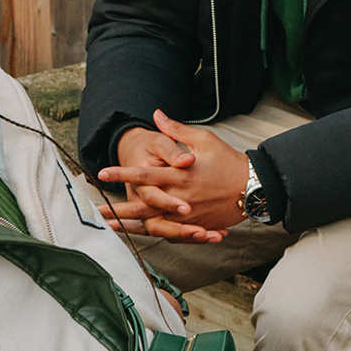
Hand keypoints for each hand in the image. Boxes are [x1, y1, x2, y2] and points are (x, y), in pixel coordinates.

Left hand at [98, 110, 248, 234]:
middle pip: (143, 206)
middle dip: (118, 210)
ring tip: (111, 228)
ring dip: (130, 227)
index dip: (122, 173)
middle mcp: (180, 198)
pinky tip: (140, 235)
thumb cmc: (229, 161)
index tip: (102, 173)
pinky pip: (172, 233)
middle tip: (95, 212)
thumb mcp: (205, 140)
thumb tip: (156, 114)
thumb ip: (177, 130)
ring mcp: (188, 215)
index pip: (145, 174)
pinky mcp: (197, 226)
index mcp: (180, 175)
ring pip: (154, 224)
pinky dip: (155, 234)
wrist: (254, 188)